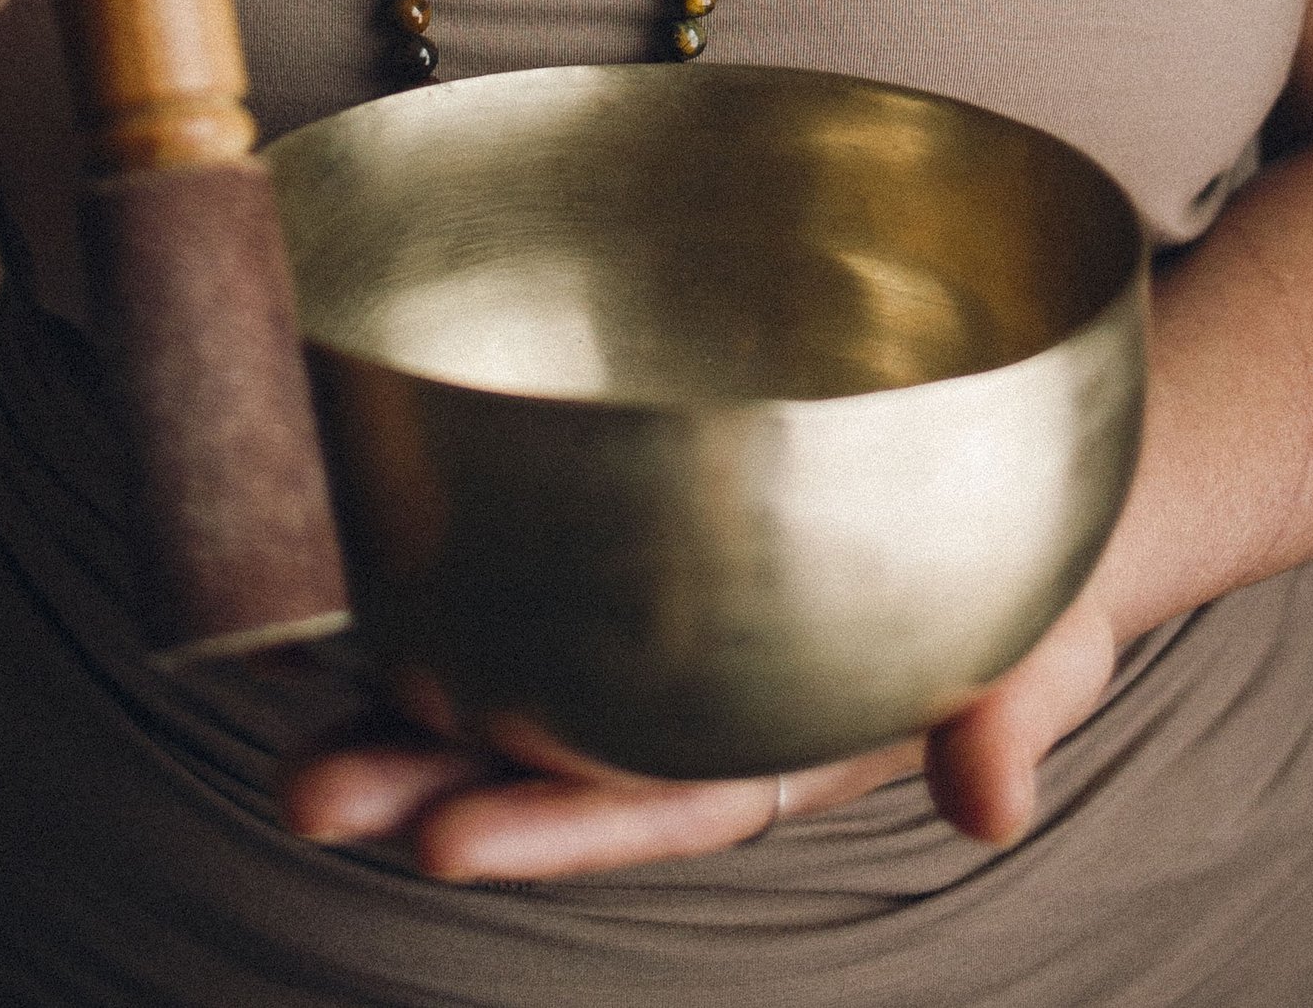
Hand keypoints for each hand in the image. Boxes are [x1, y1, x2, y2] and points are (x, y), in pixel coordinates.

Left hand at [276, 584, 1120, 881]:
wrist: (1019, 467)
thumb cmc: (1028, 576)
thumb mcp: (1046, 644)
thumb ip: (1016, 718)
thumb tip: (993, 804)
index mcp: (771, 740)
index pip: (644, 799)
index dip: (550, 825)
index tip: (445, 846)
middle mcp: (684, 688)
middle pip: (540, 744)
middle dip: (419, 776)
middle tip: (302, 789)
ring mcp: (644, 604)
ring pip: (499, 653)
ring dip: (386, 682)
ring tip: (266, 702)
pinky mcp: (620, 504)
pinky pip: (512, 534)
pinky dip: (422, 553)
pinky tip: (325, 555)